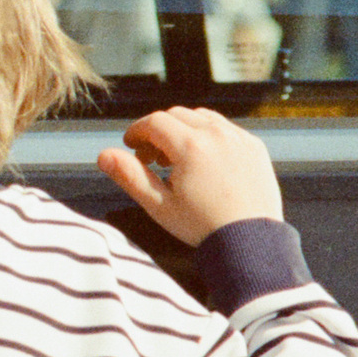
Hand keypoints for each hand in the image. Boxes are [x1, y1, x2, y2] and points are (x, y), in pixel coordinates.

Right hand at [98, 107, 283, 246]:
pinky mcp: (254, 146)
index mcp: (192, 147)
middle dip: (158, 130)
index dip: (137, 131)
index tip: (130, 145)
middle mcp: (217, 134)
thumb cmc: (202, 227)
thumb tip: (103, 155)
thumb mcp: (159, 206)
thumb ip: (130, 177)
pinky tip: (202, 160)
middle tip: (150, 158)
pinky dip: (208, 135)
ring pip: (202, 117)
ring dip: (183, 129)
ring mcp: (239, 138)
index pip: (154, 122)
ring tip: (176, 159)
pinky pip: (225, 128)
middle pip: (176, 114)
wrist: (251, 241)